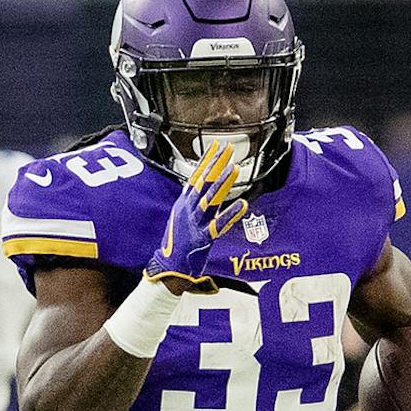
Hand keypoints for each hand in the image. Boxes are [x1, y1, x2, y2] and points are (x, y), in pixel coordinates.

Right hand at [146, 140, 248, 292]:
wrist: (167, 267)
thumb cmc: (176, 242)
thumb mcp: (181, 216)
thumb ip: (192, 200)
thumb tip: (200, 184)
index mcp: (184, 204)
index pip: (196, 176)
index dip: (207, 160)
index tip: (217, 144)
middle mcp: (188, 210)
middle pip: (203, 183)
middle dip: (216, 165)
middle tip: (229, 148)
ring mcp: (194, 223)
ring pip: (209, 200)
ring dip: (222, 184)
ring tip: (235, 169)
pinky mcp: (201, 238)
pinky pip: (218, 225)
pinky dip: (230, 215)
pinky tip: (243, 204)